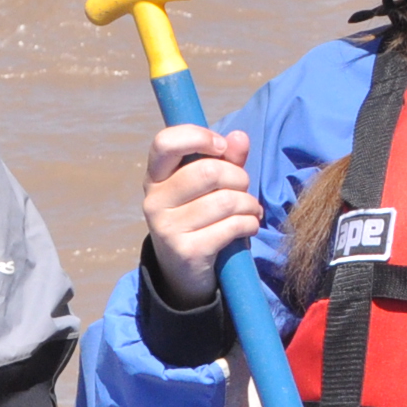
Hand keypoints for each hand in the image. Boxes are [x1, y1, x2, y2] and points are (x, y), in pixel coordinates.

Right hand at [141, 122, 259, 303]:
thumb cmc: (199, 216)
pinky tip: (249, 226)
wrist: (184, 270)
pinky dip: (249, 223)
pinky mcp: (186, 250)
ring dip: (249, 204)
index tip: (221, 147)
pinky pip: (231, 227)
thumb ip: (225, 159)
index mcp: (156, 176)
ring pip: (225, 201)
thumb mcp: (209, 185)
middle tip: (243, 189)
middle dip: (238, 178)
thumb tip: (239, 137)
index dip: (198, 136)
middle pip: (208, 172)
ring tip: (251, 210)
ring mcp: (167, 227)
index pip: (165, 142)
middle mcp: (154, 200)